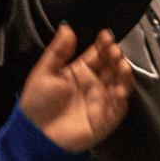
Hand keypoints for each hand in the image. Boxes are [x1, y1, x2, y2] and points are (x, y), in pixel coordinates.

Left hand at [18, 25, 133, 153]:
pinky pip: (118, 108)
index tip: (106, 36)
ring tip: (122, 65)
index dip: (104, 44)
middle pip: (112, 67)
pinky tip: (119, 89)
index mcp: (81, 70)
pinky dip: (121, 98)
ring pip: (120, 84)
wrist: (35, 133)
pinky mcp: (105, 119)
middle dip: (116, 57)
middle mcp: (95, 83)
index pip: (98, 53)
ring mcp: (101, 101)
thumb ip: (57, 51)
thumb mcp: (44, 72)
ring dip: (124, 74)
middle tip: (114, 50)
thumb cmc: (38, 102)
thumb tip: (66, 27)